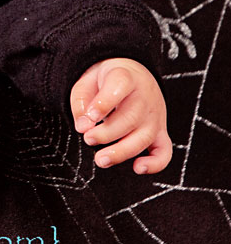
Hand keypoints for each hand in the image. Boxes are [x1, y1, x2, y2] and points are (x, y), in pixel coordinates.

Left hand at [70, 58, 171, 174]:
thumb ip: (81, 102)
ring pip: (144, 137)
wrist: (132, 75)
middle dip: (107, 133)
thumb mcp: (87, 82)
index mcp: (126, 77)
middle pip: (131, 117)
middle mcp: (145, 96)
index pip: (120, 85)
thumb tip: (83, 127)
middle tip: (88, 138)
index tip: (90, 116)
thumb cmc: (106, 82)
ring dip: (122, 151)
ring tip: (101, 159)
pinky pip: (164, 151)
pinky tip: (137, 168)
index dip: (104, 102)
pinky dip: (155, 163)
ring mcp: (155, 116)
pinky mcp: (160, 133)